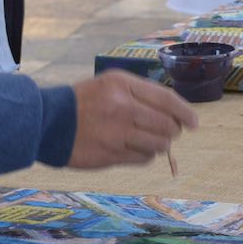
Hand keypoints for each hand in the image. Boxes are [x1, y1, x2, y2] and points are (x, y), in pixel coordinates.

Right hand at [67, 69, 198, 167]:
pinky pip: (143, 158)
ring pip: (159, 144)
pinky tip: (135, 149)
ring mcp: (117, 133)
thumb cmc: (84, 101)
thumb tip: (176, 113)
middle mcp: (122, 108)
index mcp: (122, 85)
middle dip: (172, 131)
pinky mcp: (111, 154)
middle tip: (167, 131)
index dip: (185, 113)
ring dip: (159, 144)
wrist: (48, 122)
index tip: (194, 123)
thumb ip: (141, 94)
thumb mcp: (110, 85)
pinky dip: (145, 155)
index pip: (167, 100)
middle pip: (167, 125)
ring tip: (148, 140)